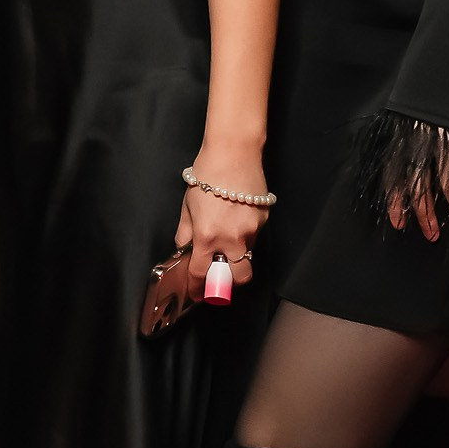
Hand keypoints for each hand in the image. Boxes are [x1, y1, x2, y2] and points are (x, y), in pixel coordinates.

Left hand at [175, 146, 268, 294]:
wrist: (233, 153)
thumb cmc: (207, 175)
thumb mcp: (188, 206)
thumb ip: (185, 232)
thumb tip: (185, 248)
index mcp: (208, 236)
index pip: (202, 273)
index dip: (197, 288)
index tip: (197, 293)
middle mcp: (232, 238)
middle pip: (239, 277)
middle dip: (230, 282)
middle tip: (220, 274)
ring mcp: (252, 230)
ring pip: (247, 254)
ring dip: (236, 253)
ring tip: (226, 235)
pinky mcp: (263, 219)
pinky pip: (254, 236)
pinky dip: (245, 234)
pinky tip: (237, 216)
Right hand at [386, 132, 448, 240]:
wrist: (439, 77)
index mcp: (447, 142)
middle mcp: (423, 145)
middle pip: (422, 185)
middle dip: (427, 213)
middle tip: (432, 235)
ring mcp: (405, 141)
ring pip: (399, 177)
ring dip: (400, 203)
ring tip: (400, 224)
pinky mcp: (393, 138)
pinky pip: (387, 166)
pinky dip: (388, 187)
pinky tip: (390, 205)